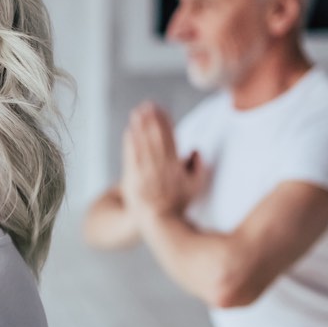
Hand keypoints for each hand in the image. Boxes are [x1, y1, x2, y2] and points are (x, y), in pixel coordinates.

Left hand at [120, 102, 207, 220]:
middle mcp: (162, 170)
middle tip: (147, 105)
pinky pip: (132, 158)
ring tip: (137, 112)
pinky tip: (129, 131)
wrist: (157, 222)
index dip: (166, 122)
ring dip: (141, 127)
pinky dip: (130, 144)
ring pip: (144, 146)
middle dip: (152, 120)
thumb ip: (198, 167)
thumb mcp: (195, 187)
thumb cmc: (177, 203)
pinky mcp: (133, 181)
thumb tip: (195, 150)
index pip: (171, 140)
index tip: (161, 108)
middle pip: (157, 139)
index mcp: (178, 169)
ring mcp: (147, 175)